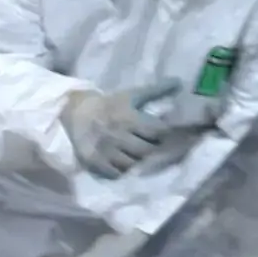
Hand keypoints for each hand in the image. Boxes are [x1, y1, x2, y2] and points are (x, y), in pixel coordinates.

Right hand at [63, 79, 181, 179]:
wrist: (78, 112)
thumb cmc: (111, 104)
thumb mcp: (133, 95)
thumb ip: (157, 90)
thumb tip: (179, 82)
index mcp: (128, 117)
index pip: (156, 131)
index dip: (166, 135)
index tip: (170, 135)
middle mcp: (117, 135)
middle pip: (145, 150)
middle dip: (155, 150)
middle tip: (158, 148)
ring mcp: (104, 151)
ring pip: (131, 164)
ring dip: (140, 162)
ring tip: (143, 157)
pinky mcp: (93, 162)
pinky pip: (114, 174)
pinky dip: (123, 171)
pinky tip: (127, 165)